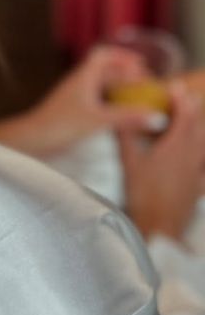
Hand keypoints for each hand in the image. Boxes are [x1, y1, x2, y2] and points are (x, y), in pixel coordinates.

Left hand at [0, 45, 158, 157]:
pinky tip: (121, 117)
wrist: (32, 139)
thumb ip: (128, 117)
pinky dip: (111, 104)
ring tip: (138, 100)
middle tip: (146, 84)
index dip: (122, 55)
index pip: (103, 55)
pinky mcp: (74, 111)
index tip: (142, 64)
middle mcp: (79, 83)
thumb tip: (156, 116)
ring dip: (119, 90)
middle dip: (125, 74)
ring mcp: (75, 97)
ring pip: (101, 87)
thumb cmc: (60, 125)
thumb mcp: (98, 120)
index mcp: (83, 77)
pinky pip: (97, 101)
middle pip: (105, 70)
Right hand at [118, 82, 204, 240]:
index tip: (175, 86)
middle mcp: (191, 157)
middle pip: (198, 127)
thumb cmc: (142, 194)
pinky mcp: (198, 187)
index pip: (184, 116)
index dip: (181, 99)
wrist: (159, 228)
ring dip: (199, 129)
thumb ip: (126, 136)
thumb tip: (118, 116)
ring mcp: (197, 173)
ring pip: (203, 145)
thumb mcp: (129, 162)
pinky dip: (202, 155)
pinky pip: (204, 166)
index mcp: (175, 147)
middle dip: (192, 110)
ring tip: (191, 122)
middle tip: (185, 97)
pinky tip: (198, 159)